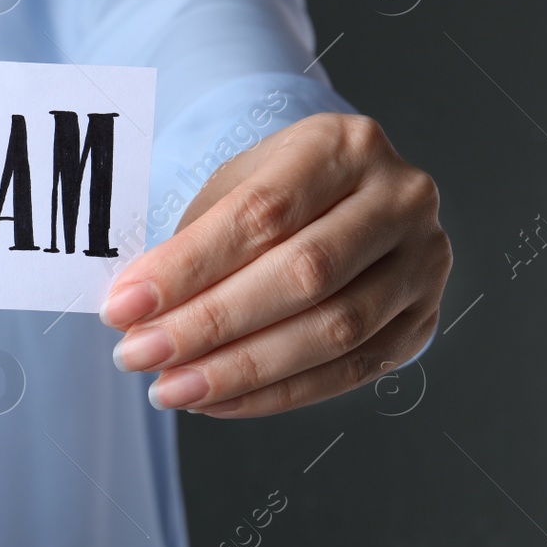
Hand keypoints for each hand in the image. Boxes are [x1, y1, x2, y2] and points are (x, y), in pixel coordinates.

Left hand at [100, 113, 450, 416]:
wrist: (346, 200)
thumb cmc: (277, 194)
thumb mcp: (234, 190)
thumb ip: (193, 246)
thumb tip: (134, 316)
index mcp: (343, 146)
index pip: (261, 213)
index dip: (187, 267)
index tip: (123, 306)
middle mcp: (399, 199)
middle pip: (302, 274)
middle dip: (208, 324)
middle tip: (138, 354)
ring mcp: (423, 262)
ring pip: (333, 330)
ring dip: (240, 370)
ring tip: (171, 387)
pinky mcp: (422, 320)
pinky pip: (349, 371)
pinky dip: (275, 393)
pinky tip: (217, 400)